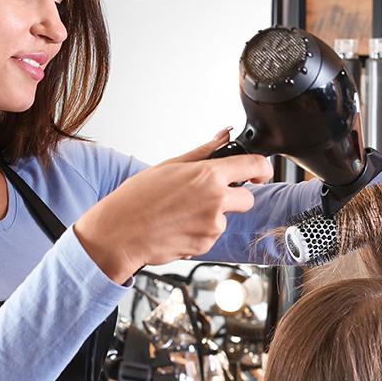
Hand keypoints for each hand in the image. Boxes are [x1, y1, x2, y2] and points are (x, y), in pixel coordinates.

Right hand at [74, 129, 273, 282]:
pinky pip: (211, 236)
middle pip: (248, 198)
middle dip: (234, 197)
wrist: (119, 233)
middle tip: (206, 197)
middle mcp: (215, 200)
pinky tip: (178, 227)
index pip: (254, 165)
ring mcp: (212, 226)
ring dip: (211, 217)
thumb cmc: (137, 198)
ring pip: (226, 219)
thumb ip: (204, 151)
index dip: (262, 168)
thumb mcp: (171, 165)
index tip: (260, 172)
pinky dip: (199, 233)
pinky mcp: (206, 245)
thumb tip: (224, 135)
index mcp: (208, 175)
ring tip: (180, 213)